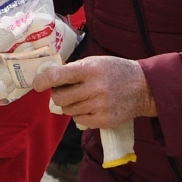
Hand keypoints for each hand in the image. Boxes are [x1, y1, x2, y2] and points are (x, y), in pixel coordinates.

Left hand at [35, 56, 154, 128]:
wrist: (144, 87)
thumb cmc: (115, 71)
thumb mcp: (96, 62)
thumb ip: (74, 69)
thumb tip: (48, 78)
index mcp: (91, 69)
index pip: (58, 76)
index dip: (43, 81)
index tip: (37, 84)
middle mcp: (95, 88)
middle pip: (59, 98)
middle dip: (58, 95)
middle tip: (65, 91)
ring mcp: (100, 106)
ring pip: (68, 110)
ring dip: (70, 104)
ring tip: (83, 97)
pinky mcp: (104, 120)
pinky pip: (78, 120)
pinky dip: (80, 114)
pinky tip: (91, 106)